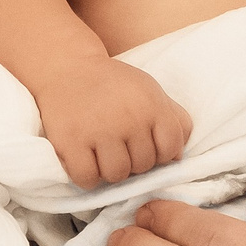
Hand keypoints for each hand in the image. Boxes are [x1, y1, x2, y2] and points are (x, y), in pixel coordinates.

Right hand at [33, 53, 193, 188]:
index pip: (171, 150)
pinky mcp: (70, 141)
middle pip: (143, 166)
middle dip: (133, 162)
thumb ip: (173, 118)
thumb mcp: (149, 90)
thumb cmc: (113, 84)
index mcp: (152, 105)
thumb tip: (178, 155)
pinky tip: (85, 160)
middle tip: (118, 147)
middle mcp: (129, 118)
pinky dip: (87, 177)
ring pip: (116, 175)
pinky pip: (87, 178)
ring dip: (110, 171)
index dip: (160, 154)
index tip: (143, 146)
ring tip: (102, 154)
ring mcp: (99, 130)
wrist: (67, 66)